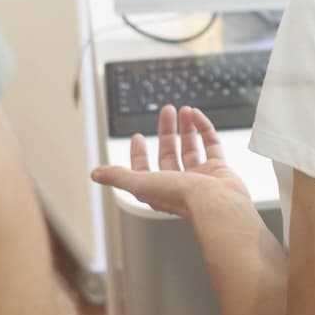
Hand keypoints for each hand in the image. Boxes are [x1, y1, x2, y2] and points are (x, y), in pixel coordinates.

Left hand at [92, 105, 251, 220]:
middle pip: (169, 154)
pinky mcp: (219, 170)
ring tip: (184, 110)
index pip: (144, 170)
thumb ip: (118, 176)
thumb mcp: (141, 183)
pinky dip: (204, 129)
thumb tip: (95, 174)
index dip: (138, 154)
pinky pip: (211, 145)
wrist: (217, 204)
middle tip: (166, 111)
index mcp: (158, 189)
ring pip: (190, 148)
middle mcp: (179, 184)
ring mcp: (200, 177)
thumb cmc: (181, 198)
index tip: (138, 137)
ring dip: (186, 128)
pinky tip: (197, 116)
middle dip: (166, 132)